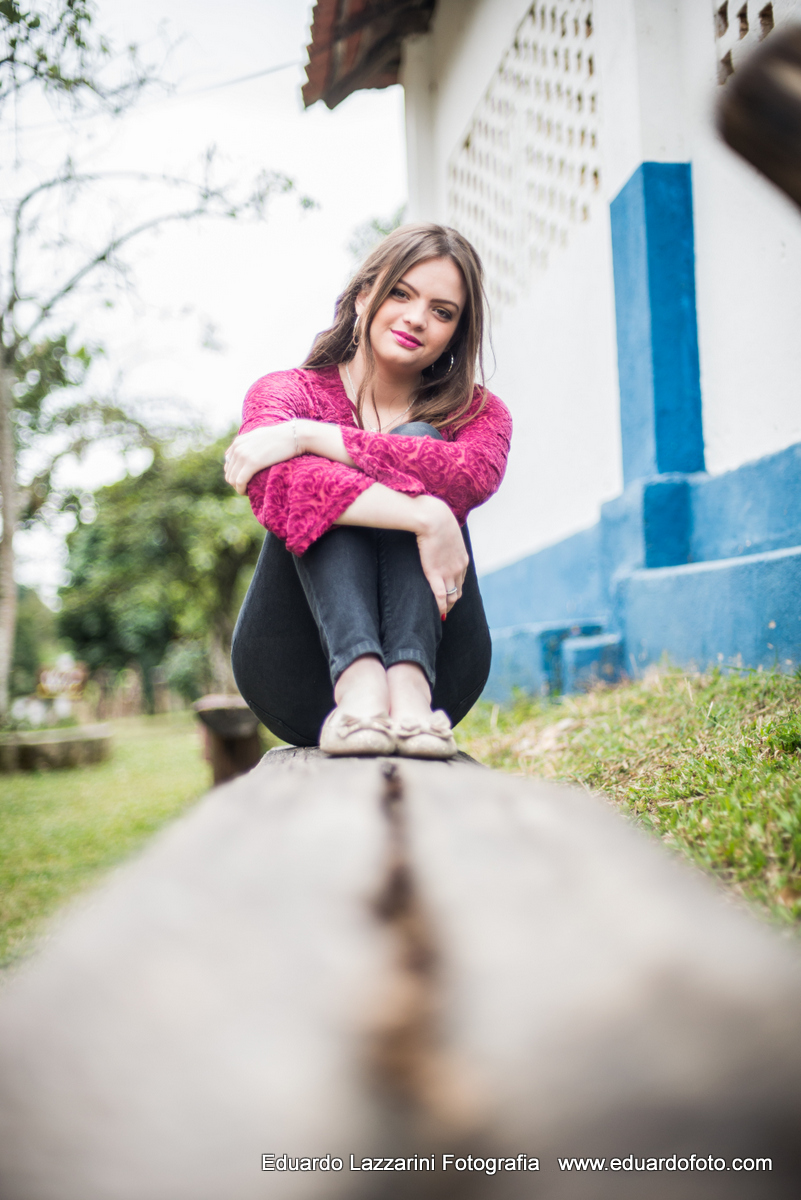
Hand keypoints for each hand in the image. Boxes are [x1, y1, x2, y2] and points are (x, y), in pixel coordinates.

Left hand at [224, 423, 298, 493]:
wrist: (294, 435)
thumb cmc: (282, 438)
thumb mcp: (260, 437)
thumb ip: (250, 444)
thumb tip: (247, 454)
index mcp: (238, 442)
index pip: (228, 464)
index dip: (234, 475)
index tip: (245, 480)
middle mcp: (238, 448)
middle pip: (229, 473)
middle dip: (236, 483)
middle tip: (248, 488)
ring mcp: (244, 455)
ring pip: (232, 479)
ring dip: (238, 488)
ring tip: (248, 491)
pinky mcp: (252, 463)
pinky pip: (240, 482)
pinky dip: (241, 490)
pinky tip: (247, 493)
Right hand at [414, 496, 468, 616]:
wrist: (434, 518)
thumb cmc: (436, 520)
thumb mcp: (447, 532)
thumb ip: (445, 540)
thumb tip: (438, 538)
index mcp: (463, 559)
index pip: (461, 580)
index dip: (454, 589)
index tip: (448, 595)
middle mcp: (459, 568)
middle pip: (458, 591)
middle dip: (451, 602)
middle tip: (444, 609)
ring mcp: (449, 572)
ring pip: (451, 597)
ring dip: (446, 607)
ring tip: (439, 614)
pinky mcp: (436, 574)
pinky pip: (440, 597)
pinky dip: (440, 607)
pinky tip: (438, 614)